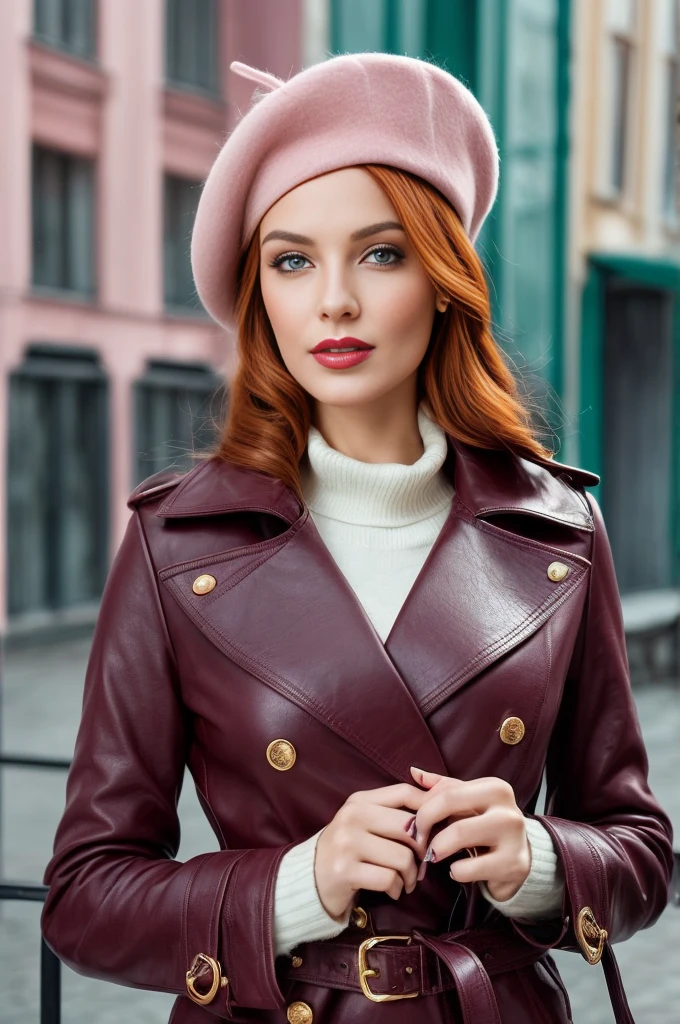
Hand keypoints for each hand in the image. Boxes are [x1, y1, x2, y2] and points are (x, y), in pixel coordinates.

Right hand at [314, 783, 429, 918]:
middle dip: (422, 850)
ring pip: (403, 857)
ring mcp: (347, 843)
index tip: (436, 829)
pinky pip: (389, 879)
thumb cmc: (349, 849)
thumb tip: (439, 794)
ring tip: (405, 880)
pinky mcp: (345, 871)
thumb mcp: (366, 821)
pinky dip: (396, 889)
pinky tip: (391, 890)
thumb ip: (396, 809)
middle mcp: (352, 817)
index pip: (405, 793)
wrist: (310, 878)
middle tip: (420, 864)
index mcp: (359, 800)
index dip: (429, 810)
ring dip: (411, 875)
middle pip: (410, 827)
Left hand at [410, 767, 530, 901]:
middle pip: (450, 803)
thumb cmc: (487, 827)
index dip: (423, 807)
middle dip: (425, 823)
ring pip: (459, 834)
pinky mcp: (512, 865)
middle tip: (418, 840)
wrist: (521, 860)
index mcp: (495, 788)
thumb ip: (442, 787)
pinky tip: (458, 871)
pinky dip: (455, 872)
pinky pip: (468, 868)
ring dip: (437, 849)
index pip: (446, 790)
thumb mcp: (469, 804)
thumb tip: (414, 772)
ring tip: (434, 855)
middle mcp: (507, 807)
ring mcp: (513, 836)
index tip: (413, 823)